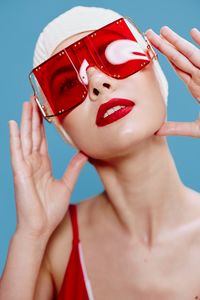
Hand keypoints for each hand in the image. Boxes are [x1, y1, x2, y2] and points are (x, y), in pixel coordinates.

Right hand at [9, 98, 87, 237]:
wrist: (40, 228)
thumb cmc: (50, 210)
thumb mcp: (66, 185)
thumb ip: (73, 168)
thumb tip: (84, 154)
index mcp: (43, 166)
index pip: (43, 140)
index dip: (44, 125)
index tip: (46, 110)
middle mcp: (33, 163)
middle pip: (34, 135)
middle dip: (34, 117)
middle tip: (35, 99)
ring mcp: (25, 167)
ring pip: (25, 138)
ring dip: (26, 121)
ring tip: (27, 104)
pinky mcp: (20, 173)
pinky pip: (16, 152)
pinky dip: (14, 138)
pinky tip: (13, 124)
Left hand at [145, 26, 199, 136]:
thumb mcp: (197, 129)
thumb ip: (177, 128)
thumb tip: (156, 131)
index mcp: (197, 87)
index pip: (178, 69)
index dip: (165, 57)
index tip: (151, 48)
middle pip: (180, 59)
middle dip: (165, 45)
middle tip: (150, 33)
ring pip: (191, 55)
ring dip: (177, 42)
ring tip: (163, 30)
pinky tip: (193, 32)